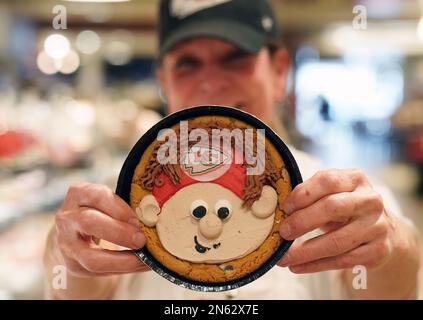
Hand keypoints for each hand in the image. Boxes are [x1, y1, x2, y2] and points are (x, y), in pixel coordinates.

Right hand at [54, 183, 148, 276]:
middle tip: (142, 240)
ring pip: (90, 257)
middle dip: (119, 233)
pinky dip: (123, 269)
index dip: (120, 209)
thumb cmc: (101, 211)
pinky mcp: (73, 264)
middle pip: (89, 223)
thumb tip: (153, 218)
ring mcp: (66, 243)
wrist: (75, 231)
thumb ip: (125, 207)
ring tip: (144, 260)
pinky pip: (99, 272)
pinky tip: (140, 266)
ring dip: (122, 260)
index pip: (97, 196)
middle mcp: (67, 217)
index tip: (139, 220)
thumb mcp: (108, 201)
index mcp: (78, 194)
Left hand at [278, 169, 397, 272]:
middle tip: (283, 232)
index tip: (285, 207)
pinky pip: (342, 261)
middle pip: (333, 208)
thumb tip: (281, 211)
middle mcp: (370, 200)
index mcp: (355, 179)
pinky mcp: (378, 250)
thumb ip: (311, 195)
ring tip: (284, 258)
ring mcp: (377, 226)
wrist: (381, 229)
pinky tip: (298, 266)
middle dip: (302, 221)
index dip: (304, 194)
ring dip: (305, 252)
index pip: (328, 181)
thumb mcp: (332, 194)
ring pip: (336, 241)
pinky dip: (315, 265)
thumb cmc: (345, 207)